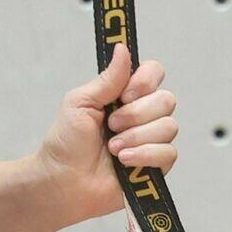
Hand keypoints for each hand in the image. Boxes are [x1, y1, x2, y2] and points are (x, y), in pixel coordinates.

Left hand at [31, 45, 180, 226]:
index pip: (154, 73)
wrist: (63, 182)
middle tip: (111, 125)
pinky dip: (144, 155)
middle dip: (136, 114)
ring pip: (168, 126)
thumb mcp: (81, 102)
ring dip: (136, 137)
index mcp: (124, 96)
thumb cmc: (66, 144)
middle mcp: (142, 115)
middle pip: (166, 99)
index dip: (146, 81)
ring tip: (113, 148)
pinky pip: (168, 152)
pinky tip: (124, 161)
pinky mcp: (156, 165)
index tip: (126, 94)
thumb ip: (108, 78)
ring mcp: (150, 140)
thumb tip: (123, 48)